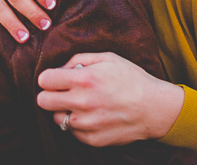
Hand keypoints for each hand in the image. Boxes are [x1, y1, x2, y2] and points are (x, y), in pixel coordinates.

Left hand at [36, 52, 184, 145]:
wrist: (154, 108)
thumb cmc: (132, 79)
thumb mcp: (109, 58)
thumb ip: (80, 59)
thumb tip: (60, 68)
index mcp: (84, 79)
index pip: (44, 80)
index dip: (49, 78)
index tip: (55, 79)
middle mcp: (82, 103)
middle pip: (42, 101)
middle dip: (50, 94)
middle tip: (63, 92)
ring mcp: (86, 124)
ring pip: (56, 118)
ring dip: (64, 110)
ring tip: (82, 104)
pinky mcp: (91, 139)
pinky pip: (72, 132)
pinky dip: (78, 124)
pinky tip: (93, 116)